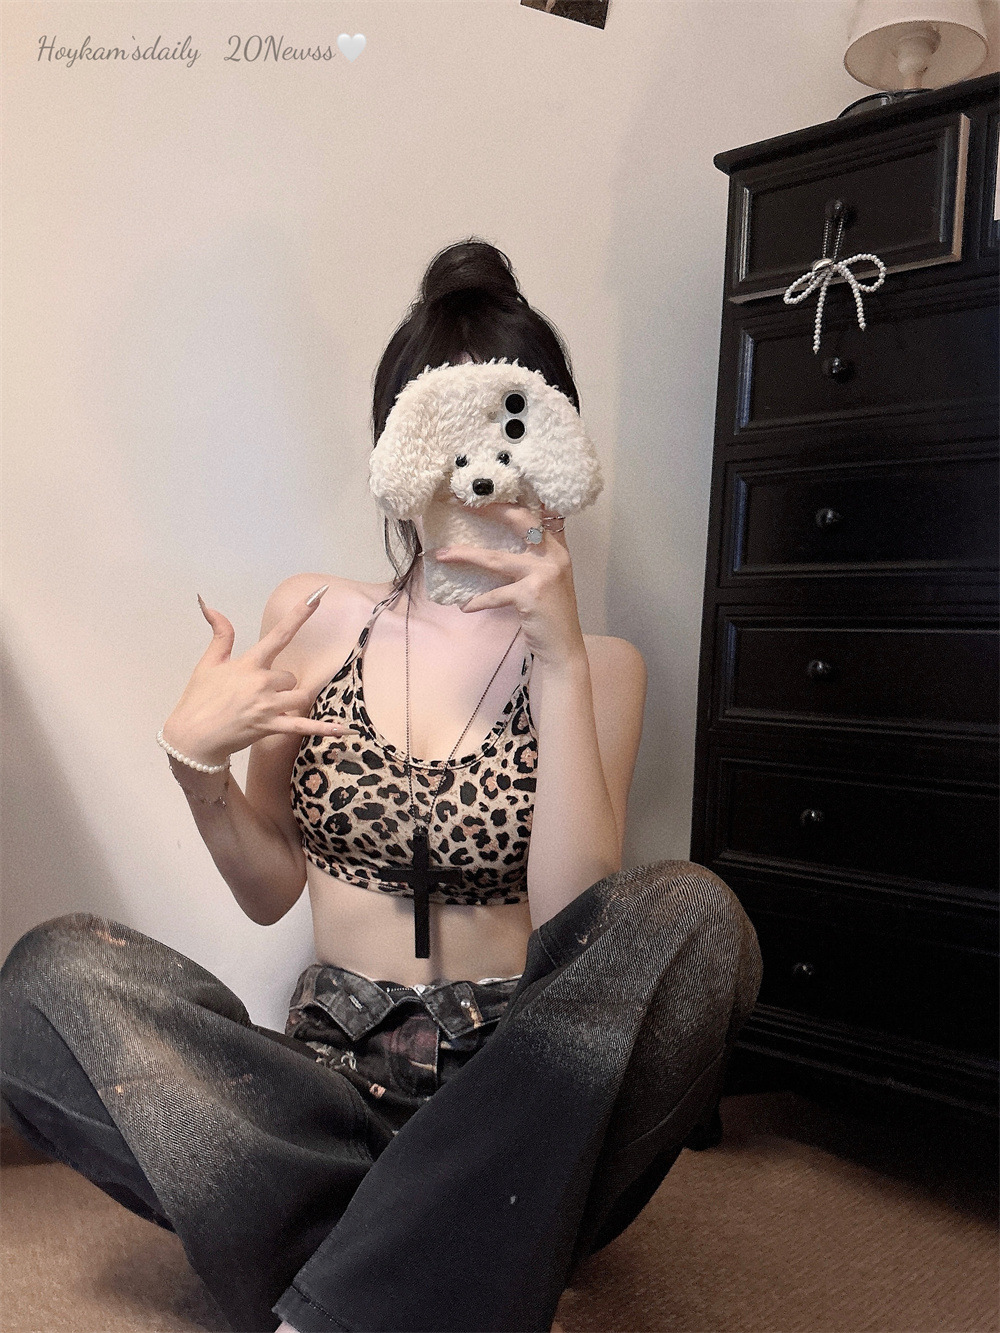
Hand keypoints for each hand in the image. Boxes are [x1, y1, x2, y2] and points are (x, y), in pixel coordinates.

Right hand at [162, 589, 357, 765]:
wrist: (192, 737)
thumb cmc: (199, 700)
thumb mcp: (208, 663)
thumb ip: (220, 635)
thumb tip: (211, 606)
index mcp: (249, 664)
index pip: (280, 634)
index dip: (300, 614)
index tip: (318, 596)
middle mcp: (261, 682)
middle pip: (291, 677)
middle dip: (282, 685)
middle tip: (258, 696)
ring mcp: (267, 705)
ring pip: (300, 696)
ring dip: (292, 701)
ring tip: (271, 709)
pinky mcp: (270, 726)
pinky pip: (303, 726)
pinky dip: (323, 728)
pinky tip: (343, 730)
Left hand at [433, 502, 585, 669]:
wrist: (564, 647)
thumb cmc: (550, 615)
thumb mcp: (548, 580)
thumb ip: (532, 560)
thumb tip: (496, 548)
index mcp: (557, 548)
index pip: (535, 514)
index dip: (509, 502)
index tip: (484, 493)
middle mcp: (553, 555)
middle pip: (518, 520)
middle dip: (488, 510)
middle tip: (460, 503)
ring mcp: (543, 574)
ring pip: (496, 558)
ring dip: (466, 556)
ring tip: (442, 555)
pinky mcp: (530, 595)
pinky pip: (495, 594)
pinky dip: (478, 601)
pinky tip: (465, 606)